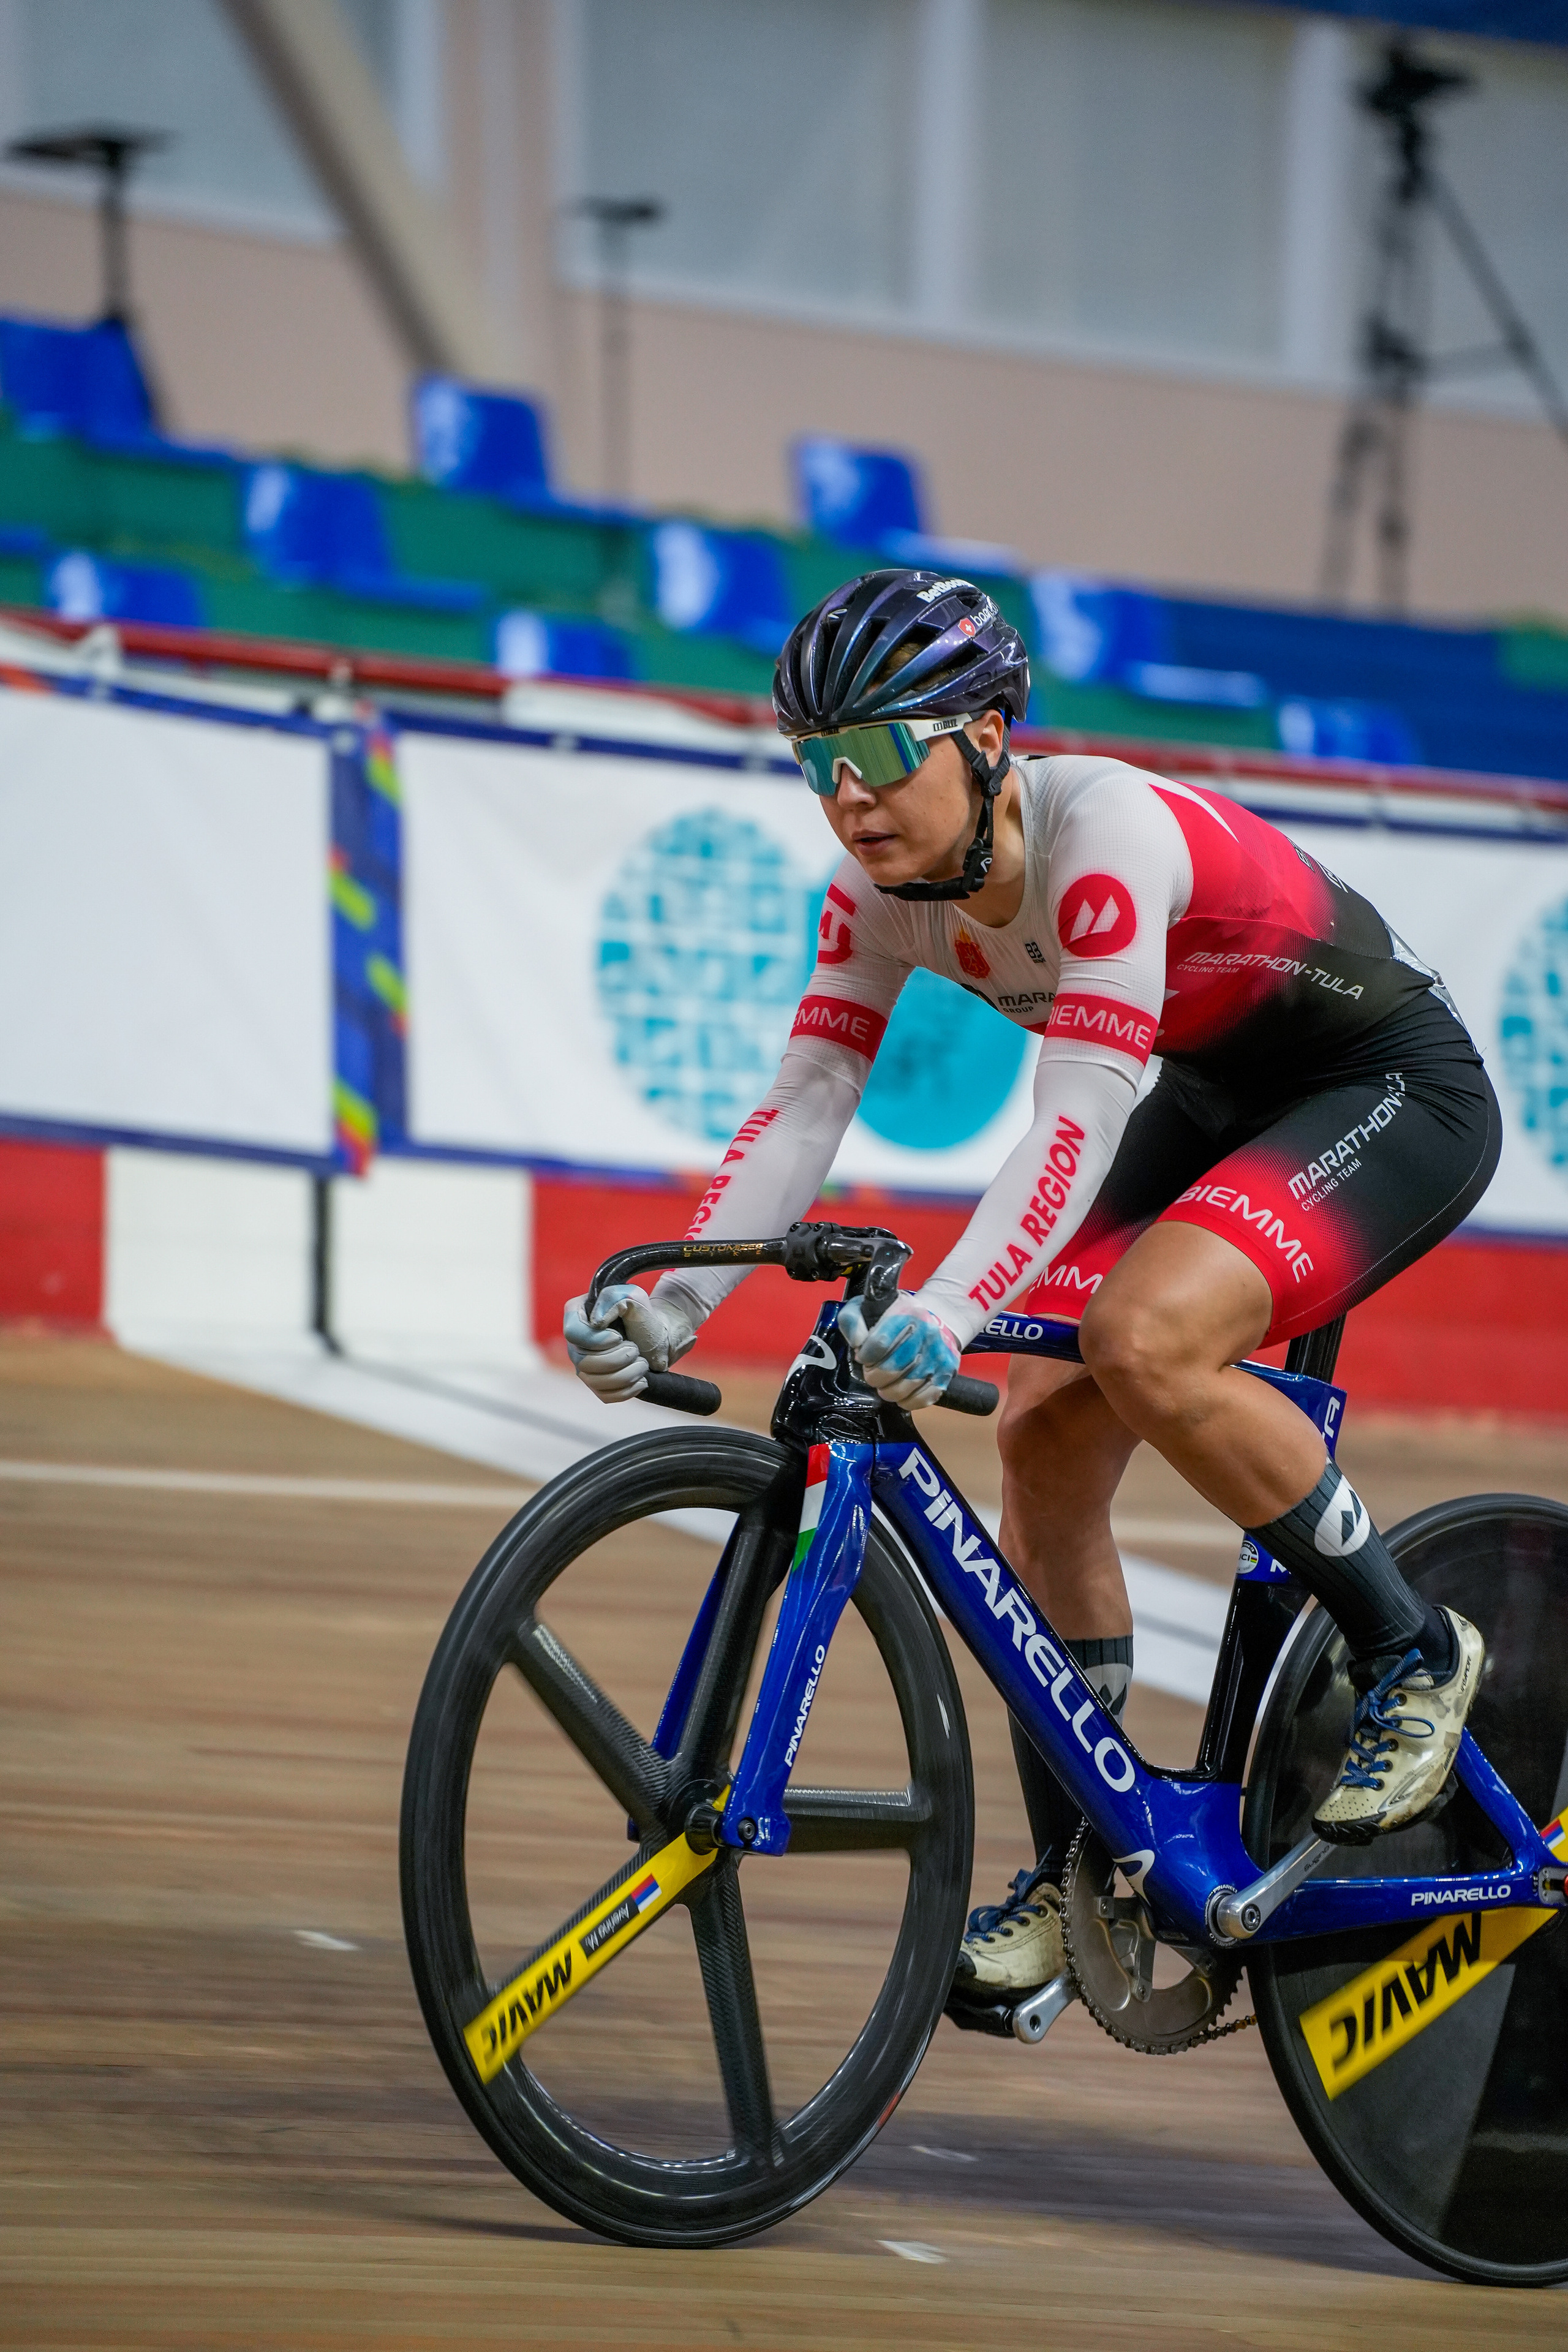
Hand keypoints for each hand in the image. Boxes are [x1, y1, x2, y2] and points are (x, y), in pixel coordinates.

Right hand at [564, 1284, 695, 1402]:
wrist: (656, 1336)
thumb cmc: (641, 1313)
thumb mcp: (630, 1295)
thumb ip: (611, 1299)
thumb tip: (596, 1323)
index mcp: (576, 1316)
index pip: (573, 1334)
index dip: (597, 1340)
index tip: (619, 1337)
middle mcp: (575, 1343)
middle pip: (583, 1362)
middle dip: (616, 1358)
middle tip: (636, 1349)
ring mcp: (584, 1366)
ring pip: (594, 1382)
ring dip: (625, 1374)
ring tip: (642, 1363)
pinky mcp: (597, 1385)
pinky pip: (605, 1396)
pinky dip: (627, 1390)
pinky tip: (641, 1379)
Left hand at [838, 1294, 960, 1409]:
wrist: (937, 1321)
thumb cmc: (895, 1318)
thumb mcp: (869, 1308)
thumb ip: (853, 1321)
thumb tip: (857, 1342)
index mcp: (906, 1312)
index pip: (880, 1342)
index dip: (866, 1355)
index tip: (863, 1357)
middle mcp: (927, 1331)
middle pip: (893, 1367)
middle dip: (874, 1376)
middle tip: (872, 1374)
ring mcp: (939, 1353)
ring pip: (907, 1386)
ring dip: (889, 1392)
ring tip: (884, 1385)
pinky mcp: (948, 1371)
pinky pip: (925, 1397)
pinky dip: (908, 1401)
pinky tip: (901, 1395)